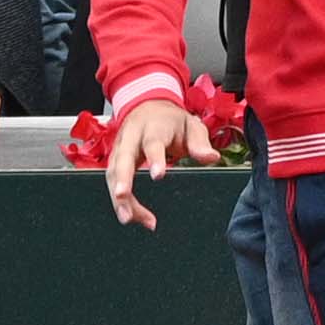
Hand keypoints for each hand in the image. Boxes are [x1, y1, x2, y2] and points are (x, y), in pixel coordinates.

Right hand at [101, 97, 218, 229]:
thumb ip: (199, 142)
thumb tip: (211, 157)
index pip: (153, 142)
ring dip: (118, 197)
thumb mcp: (191, 125)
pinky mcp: (114, 160)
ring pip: (113, 173)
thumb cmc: (171, 120)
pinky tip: (131, 216)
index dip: (155, 158)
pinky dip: (120, 200)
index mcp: (153, 126)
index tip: (158, 175)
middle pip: (123, 159)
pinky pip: (113, 180)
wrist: (149, 106)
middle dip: (122, 180)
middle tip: (124, 199)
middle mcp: (131, 136)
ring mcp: (120, 148)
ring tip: (128, 218)